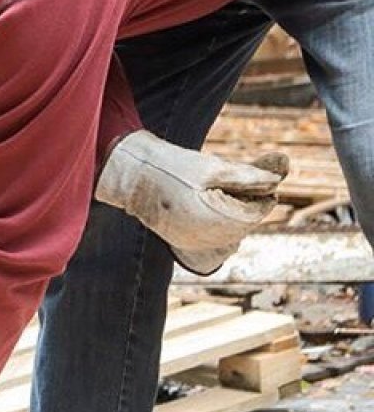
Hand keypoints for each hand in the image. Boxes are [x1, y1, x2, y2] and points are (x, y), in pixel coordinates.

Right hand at [95, 129, 289, 273]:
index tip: (260, 176)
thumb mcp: (214, 167)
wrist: (132, 175)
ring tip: (217, 191)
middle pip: (243, 224)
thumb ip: (251, 175)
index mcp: (215, 222)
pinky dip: (217, 222)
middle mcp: (204, 240)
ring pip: (229, 232)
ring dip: (233, 212)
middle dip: (247, 203)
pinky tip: (207, 205)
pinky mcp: (182, 242)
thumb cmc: (174, 167)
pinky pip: (212, 238)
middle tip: (240, 180)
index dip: (262, 193)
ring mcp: (191, 244)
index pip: (255, 213)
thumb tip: (280, 174)